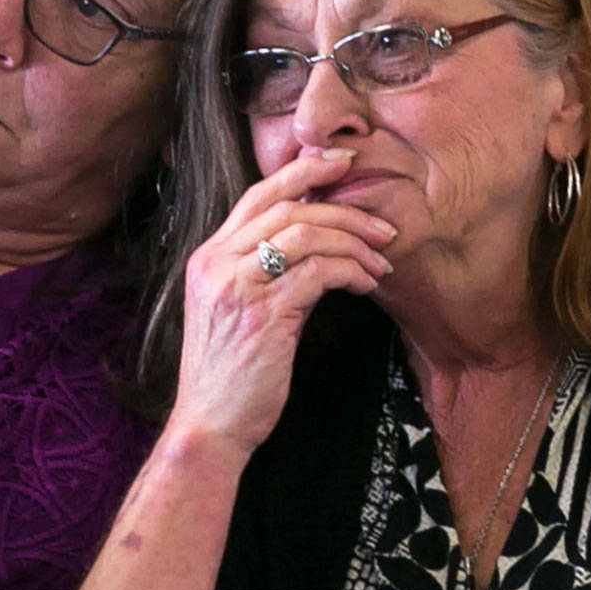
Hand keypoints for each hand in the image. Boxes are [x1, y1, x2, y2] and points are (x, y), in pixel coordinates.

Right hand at [168, 148, 397, 455]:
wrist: (210, 425)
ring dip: (354, 242)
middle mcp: (216, 263)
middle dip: (343, 210)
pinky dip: (350, 271)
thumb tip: (311, 245)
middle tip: (382, 227)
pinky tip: (367, 284)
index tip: (342, 164)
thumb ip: (260, 272)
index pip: (257, 195)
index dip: (303, 173)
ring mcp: (237, 287)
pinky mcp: (263, 315)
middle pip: (287, 207)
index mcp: (207, 257)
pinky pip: (318, 272)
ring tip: (381, 260)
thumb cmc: (230, 373)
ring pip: (305, 234)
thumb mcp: (234, 311)